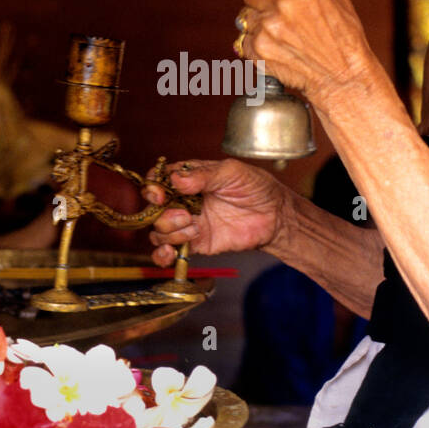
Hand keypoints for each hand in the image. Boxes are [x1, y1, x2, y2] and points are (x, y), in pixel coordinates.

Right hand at [142, 159, 289, 264]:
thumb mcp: (231, 172)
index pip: (159, 180)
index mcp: (189, 178)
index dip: (153, 187)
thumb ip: (203, 175)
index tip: (159, 194)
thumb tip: (175, 179)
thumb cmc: (255, 187)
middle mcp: (184, 200)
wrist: (275, 215)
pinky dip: (163, 255)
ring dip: (170, 231)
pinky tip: (171, 252)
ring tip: (194, 226)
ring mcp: (189, 223)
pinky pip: (171, 252)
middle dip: (162, 212)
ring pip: (159, 230)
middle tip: (183, 214)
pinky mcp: (197, 244)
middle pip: (154, 208)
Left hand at [237, 0, 375, 108]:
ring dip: (260, 21)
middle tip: (283, 11)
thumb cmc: (342, 33)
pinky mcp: (258, 50)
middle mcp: (281, 4)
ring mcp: (267, 29)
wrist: (342, 76)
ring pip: (246, 15)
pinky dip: (258, 42)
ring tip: (286, 32)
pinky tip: (280, 46)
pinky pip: (245, 38)